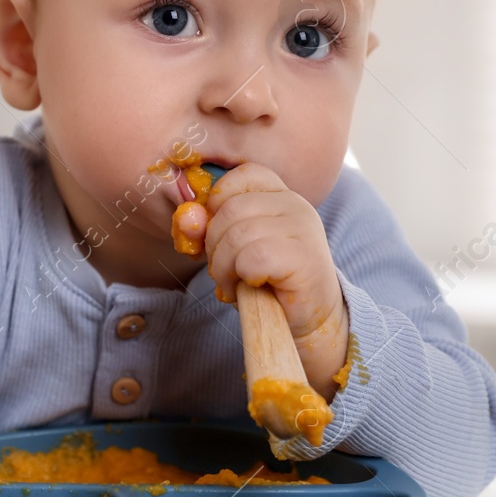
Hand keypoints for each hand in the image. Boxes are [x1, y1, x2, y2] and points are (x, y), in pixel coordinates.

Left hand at [199, 163, 349, 398]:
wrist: (309, 321)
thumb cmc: (267, 283)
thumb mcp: (231, 251)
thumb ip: (207, 230)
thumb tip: (186, 217)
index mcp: (279, 195)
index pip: (240, 175)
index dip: (218, 202)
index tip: (217, 235)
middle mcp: (295, 204)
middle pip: (230, 208)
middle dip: (213, 244)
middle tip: (224, 271)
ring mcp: (303, 228)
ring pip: (238, 234)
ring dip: (223, 266)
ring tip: (233, 283)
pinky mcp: (304, 257)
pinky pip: (253, 257)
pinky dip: (241, 277)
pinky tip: (250, 287)